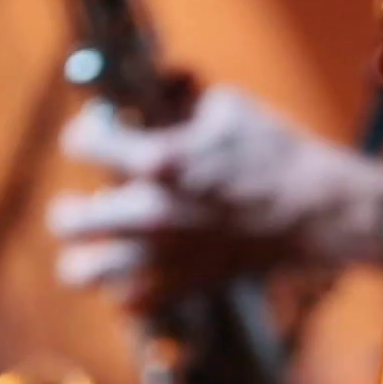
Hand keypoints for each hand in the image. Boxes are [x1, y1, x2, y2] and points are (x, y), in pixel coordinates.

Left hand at [50, 84, 382, 310]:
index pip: (79, 143)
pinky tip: (141, 268)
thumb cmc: (276, 152)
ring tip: (104, 245)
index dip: (85, 134)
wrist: (317, 210)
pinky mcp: (183, 285)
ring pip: (81, 272)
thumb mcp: (226, 106)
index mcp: (157, 161)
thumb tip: (159, 80)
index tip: (100, 135)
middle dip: (71, 205)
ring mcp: (163, 256)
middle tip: (86, 202)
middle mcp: (149, 213)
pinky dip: (126, 288)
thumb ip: (179, 96)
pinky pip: (129, 302)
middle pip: (65, 220)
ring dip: (87, 255)